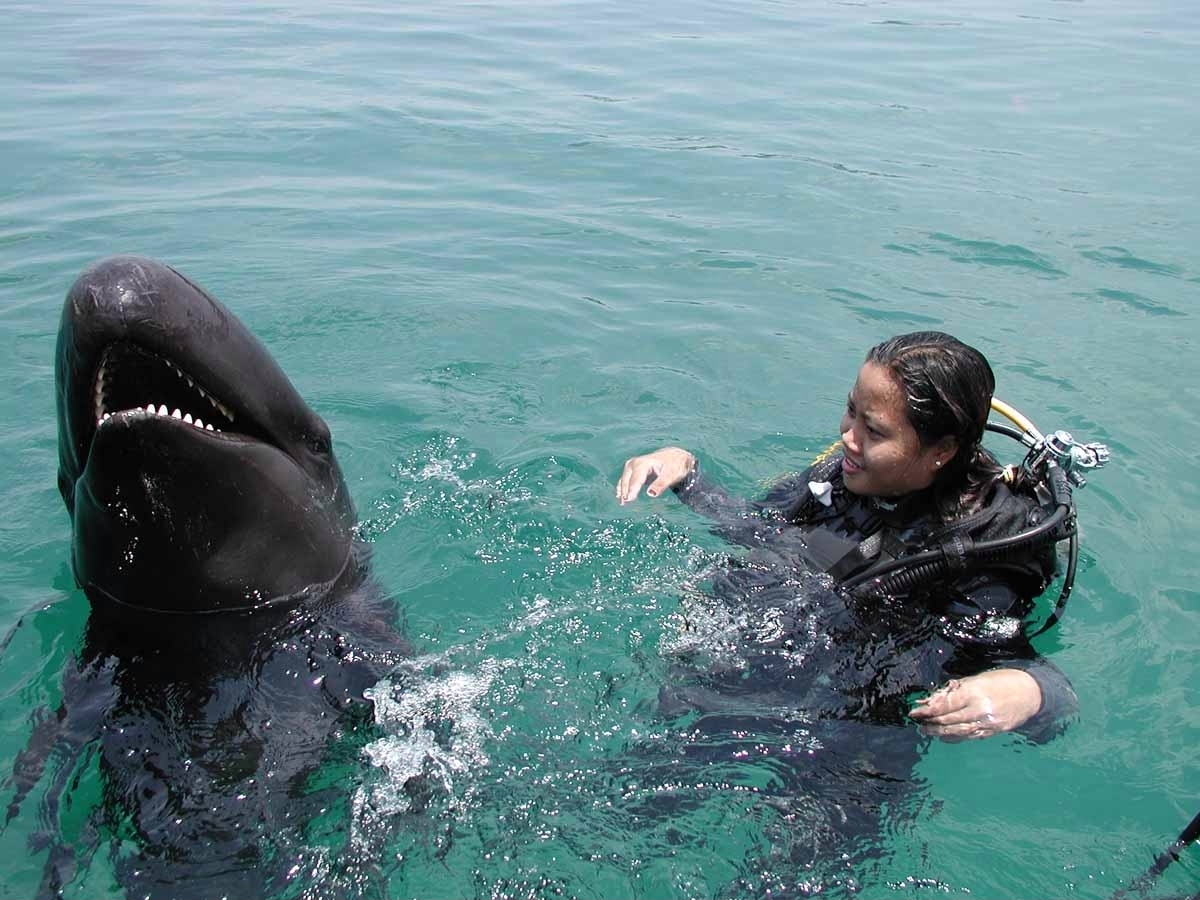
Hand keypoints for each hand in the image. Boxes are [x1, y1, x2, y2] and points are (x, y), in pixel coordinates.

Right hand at [615, 447, 696, 504]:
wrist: (674, 457)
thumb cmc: (674, 466)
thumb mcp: (671, 475)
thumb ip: (660, 485)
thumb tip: (651, 494)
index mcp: (643, 463)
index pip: (635, 480)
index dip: (632, 490)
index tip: (628, 500)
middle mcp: (635, 463)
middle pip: (627, 480)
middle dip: (625, 492)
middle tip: (624, 504)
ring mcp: (632, 466)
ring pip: (624, 480)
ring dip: (622, 491)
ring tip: (622, 503)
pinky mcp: (633, 470)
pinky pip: (624, 480)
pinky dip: (622, 488)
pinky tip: (619, 496)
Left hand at [909, 668, 1042, 739]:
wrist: (1030, 692)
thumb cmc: (1000, 681)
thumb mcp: (976, 680)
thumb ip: (954, 691)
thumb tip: (931, 699)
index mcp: (974, 692)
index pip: (944, 705)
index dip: (927, 710)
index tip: (913, 712)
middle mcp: (980, 709)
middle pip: (948, 720)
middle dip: (930, 722)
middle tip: (917, 721)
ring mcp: (987, 723)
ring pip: (957, 731)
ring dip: (939, 732)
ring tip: (926, 730)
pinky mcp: (994, 731)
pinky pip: (970, 737)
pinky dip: (955, 737)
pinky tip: (944, 737)